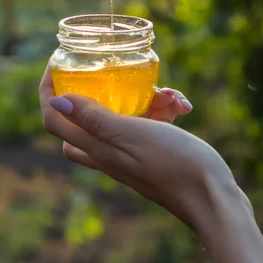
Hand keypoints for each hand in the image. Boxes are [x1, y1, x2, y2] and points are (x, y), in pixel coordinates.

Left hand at [39, 65, 243, 226]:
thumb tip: (56, 101)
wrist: (213, 199)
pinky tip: (181, 107)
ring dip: (143, 98)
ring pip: (122, 116)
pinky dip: (162, 110)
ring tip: (169, 94)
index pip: (54, 118)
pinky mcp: (151, 152)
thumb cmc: (173, 164)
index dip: (49, 90)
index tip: (57, 63)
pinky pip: (149, 122)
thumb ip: (94, 119)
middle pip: (83, 117)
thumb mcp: (131, 135)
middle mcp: (107, 153)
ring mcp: (129, 154)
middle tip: (108, 73)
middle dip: (94, 90)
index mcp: (96, 149)